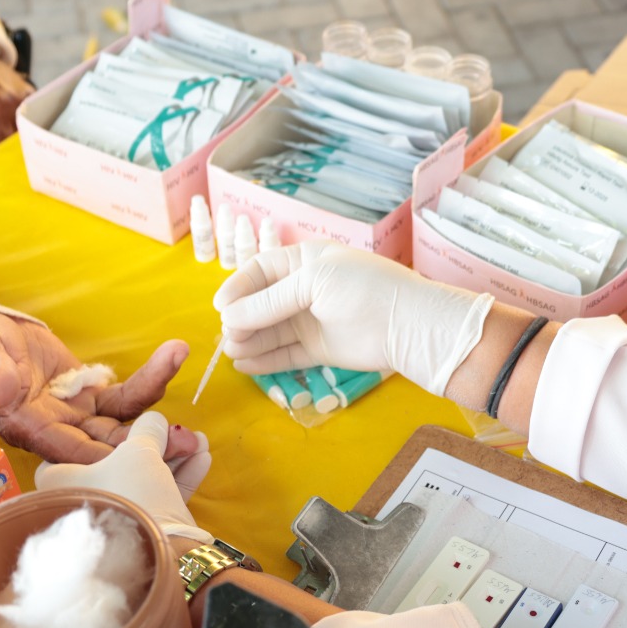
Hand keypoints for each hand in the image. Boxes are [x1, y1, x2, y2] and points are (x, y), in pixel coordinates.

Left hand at [0, 38, 34, 153]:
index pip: (2, 151)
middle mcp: (16, 105)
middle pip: (19, 146)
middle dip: (5, 158)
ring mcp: (25, 100)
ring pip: (27, 137)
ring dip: (14, 146)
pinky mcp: (28, 97)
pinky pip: (30, 124)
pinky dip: (20, 133)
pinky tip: (6, 134)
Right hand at [0, 310, 197, 462]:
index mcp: (29, 428)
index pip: (68, 451)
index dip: (101, 458)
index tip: (136, 460)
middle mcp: (58, 431)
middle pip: (107, 447)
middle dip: (146, 447)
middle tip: (184, 442)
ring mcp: (79, 416)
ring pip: (124, 423)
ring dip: (159, 415)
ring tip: (192, 408)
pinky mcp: (93, 397)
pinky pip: (128, 396)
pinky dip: (152, 378)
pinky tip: (175, 354)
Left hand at [36, 411, 211, 542]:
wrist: (156, 553)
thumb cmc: (131, 494)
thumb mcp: (139, 451)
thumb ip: (147, 430)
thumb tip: (154, 421)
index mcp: (61, 483)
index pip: (70, 453)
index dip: (97, 438)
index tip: (123, 429)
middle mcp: (81, 503)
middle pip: (117, 463)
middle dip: (153, 445)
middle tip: (178, 433)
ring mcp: (112, 520)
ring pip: (142, 480)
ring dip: (174, 459)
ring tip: (200, 442)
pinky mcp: (138, 533)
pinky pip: (156, 500)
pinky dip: (178, 481)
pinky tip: (203, 460)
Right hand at [214, 240, 493, 394]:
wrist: (406, 324)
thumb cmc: (363, 288)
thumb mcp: (312, 283)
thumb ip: (269, 302)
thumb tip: (228, 317)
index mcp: (305, 262)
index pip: (260, 271)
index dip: (238, 288)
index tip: (221, 307)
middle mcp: (306, 290)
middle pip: (262, 304)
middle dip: (242, 318)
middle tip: (228, 335)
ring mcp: (313, 320)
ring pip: (271, 331)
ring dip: (249, 340)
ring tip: (232, 351)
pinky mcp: (320, 349)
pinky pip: (285, 354)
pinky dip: (265, 361)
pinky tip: (245, 365)